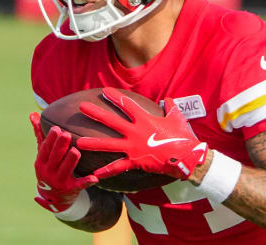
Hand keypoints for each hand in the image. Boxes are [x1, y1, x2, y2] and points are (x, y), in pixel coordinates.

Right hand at [30, 112, 97, 212]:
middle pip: (55, 158)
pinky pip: (80, 184)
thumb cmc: (49, 168)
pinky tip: (95, 177)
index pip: (45, 149)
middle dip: (60, 147)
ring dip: (70, 161)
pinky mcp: (71, 189)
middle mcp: (49, 172)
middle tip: (67, 134)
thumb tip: (33, 113)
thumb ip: (39, 134)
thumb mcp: (42, 154)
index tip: (56, 128)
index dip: (50, 139)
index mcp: (41, 162)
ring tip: (75, 151)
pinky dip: (87, 181)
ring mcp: (59, 182)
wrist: (53, 198)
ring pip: (66, 170)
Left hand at [76, 87, 207, 180]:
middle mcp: (135, 131)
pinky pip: (118, 167)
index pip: (126, 104)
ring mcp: (133, 146)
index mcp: (144, 119)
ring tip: (78, 143)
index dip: (115, 96)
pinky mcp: (135, 161)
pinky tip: (94, 175)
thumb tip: (169, 100)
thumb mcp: (177, 118)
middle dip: (95, 113)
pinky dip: (106, 172)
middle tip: (81, 107)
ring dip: (93, 143)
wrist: (187, 156)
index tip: (104, 91)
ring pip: (109, 144)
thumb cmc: (183, 137)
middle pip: (111, 121)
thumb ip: (171, 107)